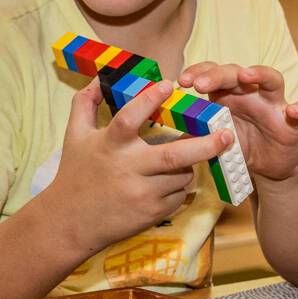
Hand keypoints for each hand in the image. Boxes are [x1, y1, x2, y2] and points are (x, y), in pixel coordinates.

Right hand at [38, 78, 231, 253]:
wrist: (70, 222)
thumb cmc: (74, 173)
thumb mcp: (74, 134)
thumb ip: (86, 101)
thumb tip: (101, 76)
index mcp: (110, 145)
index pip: (131, 117)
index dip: (150, 99)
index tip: (169, 84)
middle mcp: (128, 169)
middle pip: (174, 155)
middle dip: (205, 144)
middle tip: (227, 134)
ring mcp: (142, 194)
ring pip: (182, 175)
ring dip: (189, 164)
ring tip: (186, 157)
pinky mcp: (151, 214)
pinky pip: (178, 195)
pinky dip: (180, 186)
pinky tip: (169, 180)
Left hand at [178, 61, 297, 181]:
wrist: (270, 166)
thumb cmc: (242, 144)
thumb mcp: (216, 139)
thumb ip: (197, 133)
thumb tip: (170, 133)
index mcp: (229, 94)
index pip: (212, 73)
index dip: (198, 72)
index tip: (182, 81)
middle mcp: (251, 93)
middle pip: (236, 73)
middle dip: (217, 75)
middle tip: (200, 84)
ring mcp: (274, 104)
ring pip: (271, 80)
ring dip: (259, 74)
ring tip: (246, 75)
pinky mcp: (292, 122)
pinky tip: (294, 110)